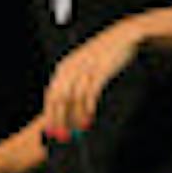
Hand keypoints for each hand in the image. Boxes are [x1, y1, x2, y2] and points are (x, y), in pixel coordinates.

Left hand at [42, 20, 141, 139]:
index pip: (51, 95)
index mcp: (63, 68)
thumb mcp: (84, 66)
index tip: (52, 131)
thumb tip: (69, 109)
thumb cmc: (103, 54)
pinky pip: (90, 92)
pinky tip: (89, 117)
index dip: (50, 115)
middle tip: (64, 135)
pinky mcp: (98, 70)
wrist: (121, 37)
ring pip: (74, 98)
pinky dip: (88, 107)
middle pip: (59, 99)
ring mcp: (84, 69)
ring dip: (76, 116)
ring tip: (79, 129)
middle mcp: (70, 69)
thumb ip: (75, 84)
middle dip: (60, 119)